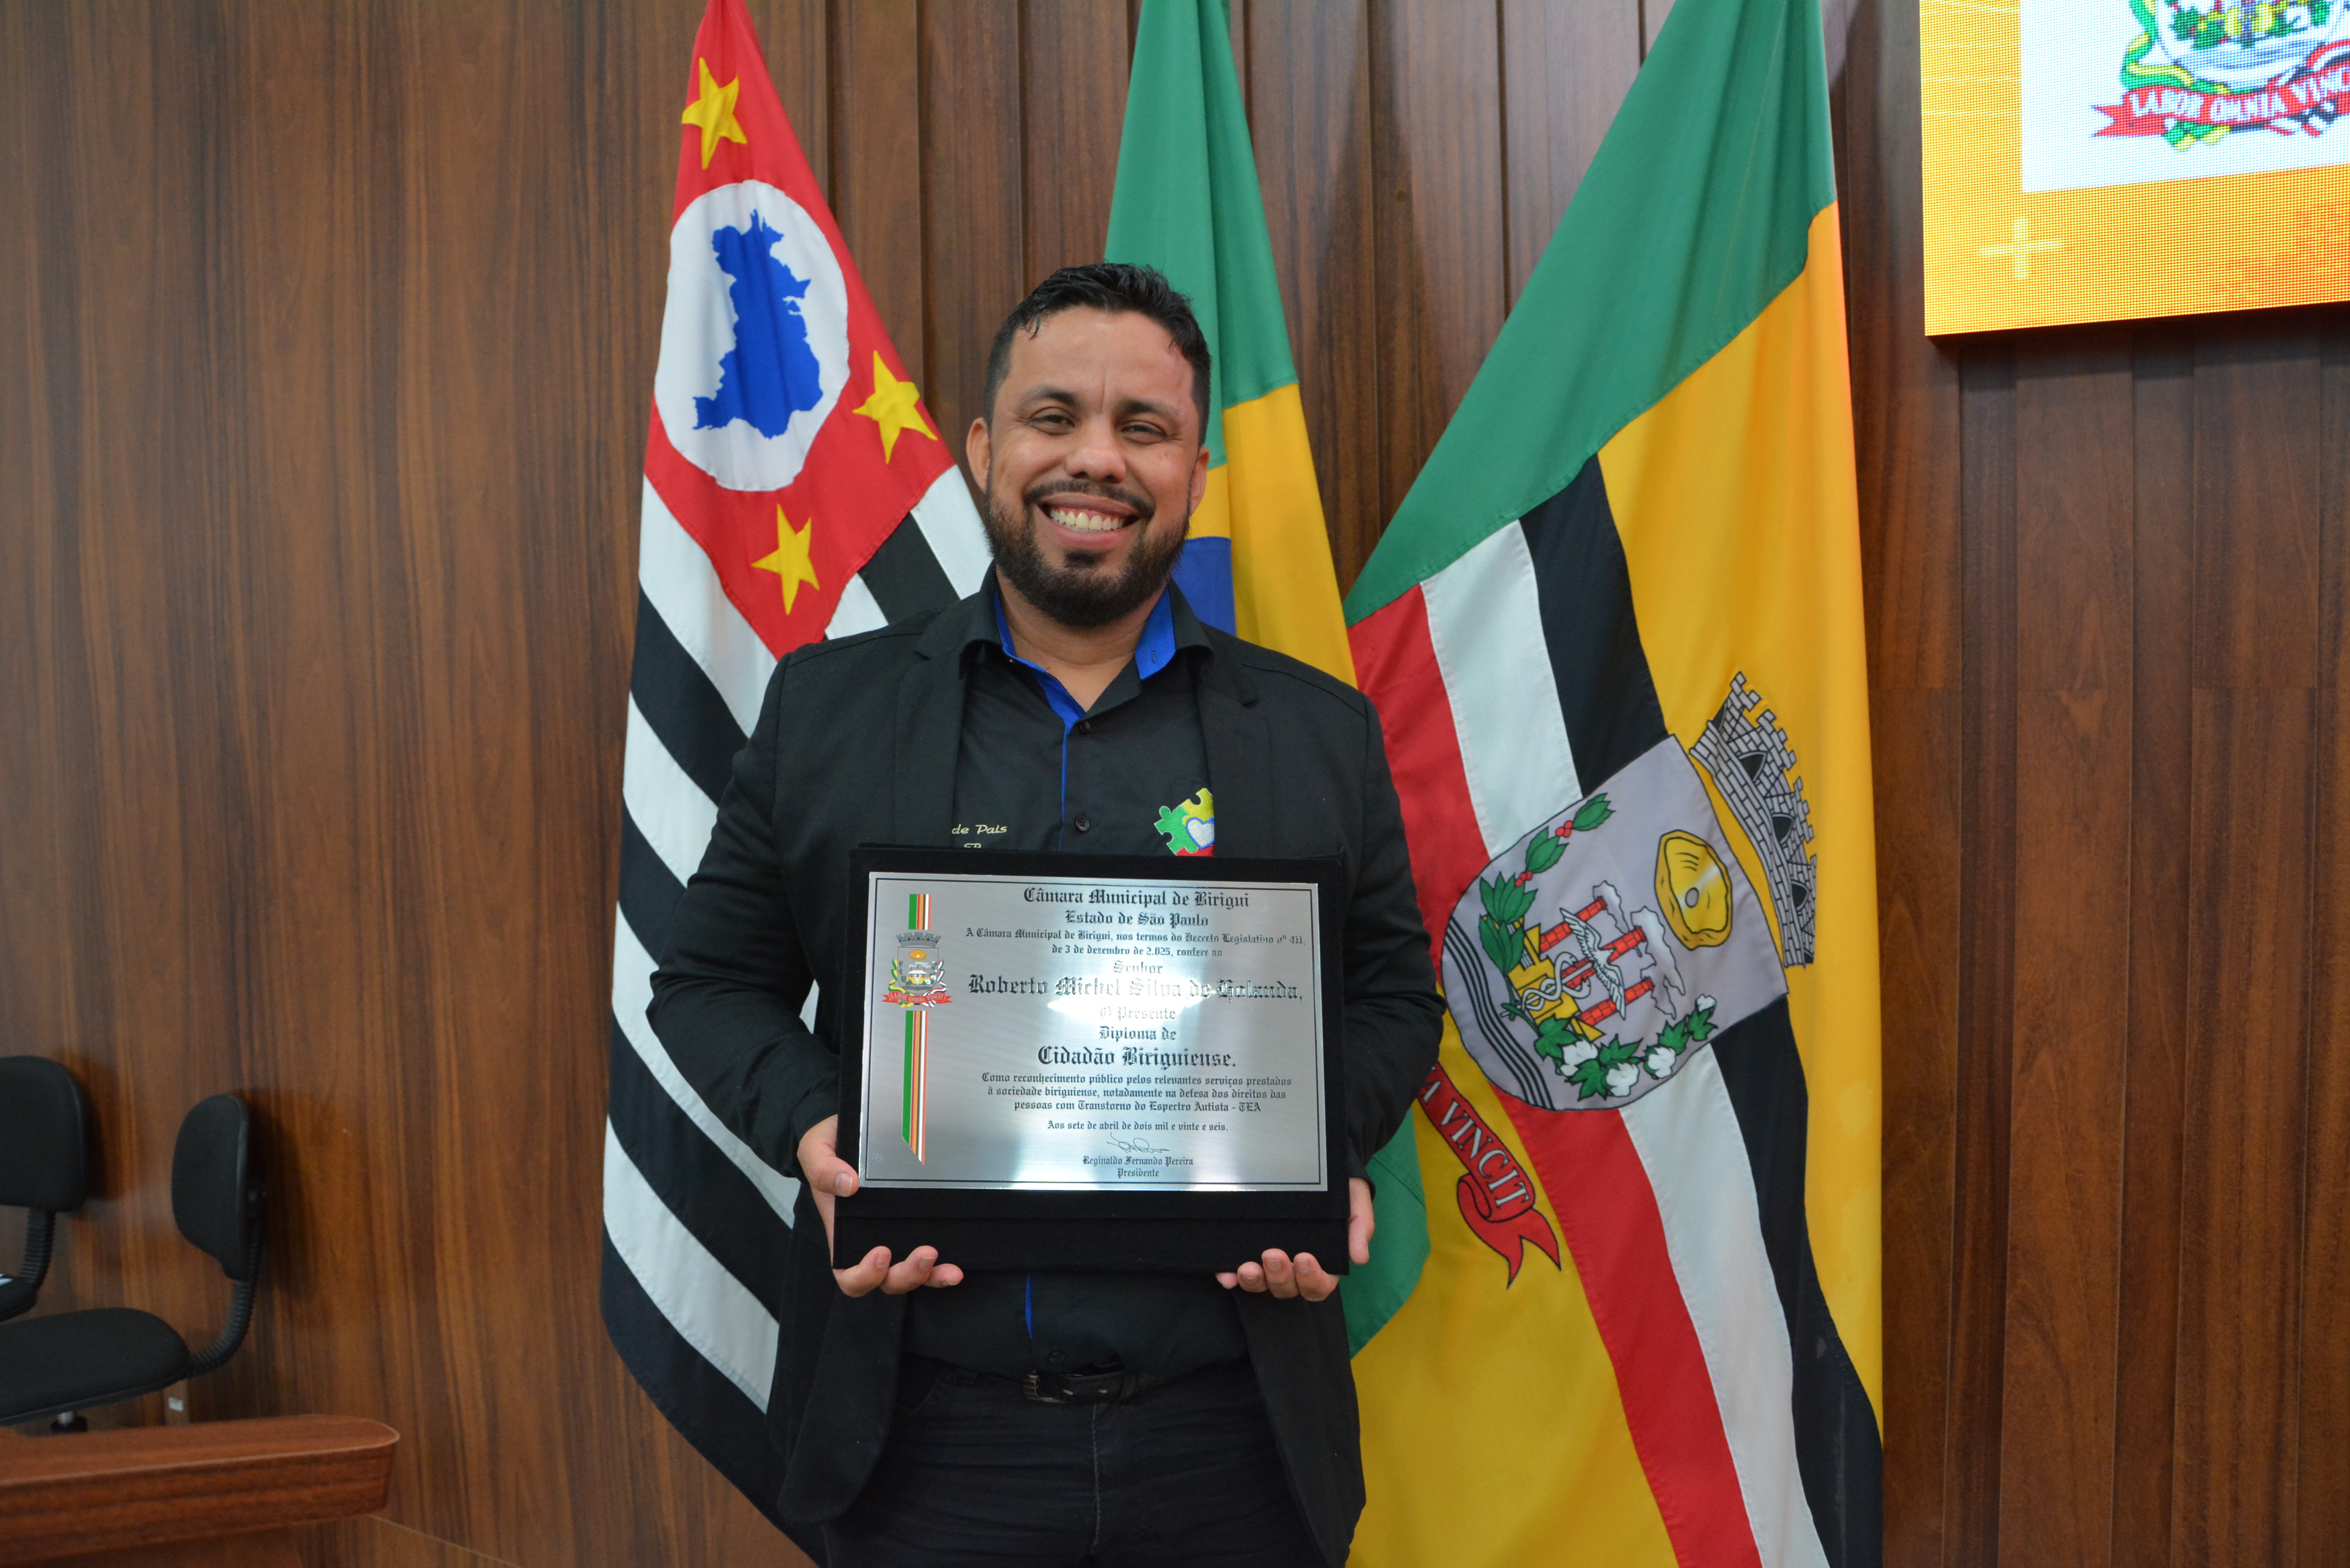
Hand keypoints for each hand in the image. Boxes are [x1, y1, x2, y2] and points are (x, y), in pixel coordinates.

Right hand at [797, 1115, 964, 1297]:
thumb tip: (847, 1185)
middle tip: (926, 1253)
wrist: (854, 1127)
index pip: (849, 1275)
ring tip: (950, 1269)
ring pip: (912, 1275)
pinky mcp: (917, 1224)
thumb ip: (822, 1168)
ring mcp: (897, 1235)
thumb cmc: (831, 1145)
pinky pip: (930, 1258)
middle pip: (887, 1280)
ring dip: (931, 1278)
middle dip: (907, 1275)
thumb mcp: (816, 1149)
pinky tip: (957, 1263)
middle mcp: (871, 1241)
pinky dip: (943, 1268)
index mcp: (843, 1233)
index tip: (881, 1253)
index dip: (864, 1276)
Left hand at [1217, 1177, 1373, 1301]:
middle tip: (1273, 1254)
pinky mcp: (1251, 1252)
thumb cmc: (1341, 1190)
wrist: (1317, 1163)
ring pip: (1263, 1285)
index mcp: (1323, 1264)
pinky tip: (1224, 1273)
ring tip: (1247, 1267)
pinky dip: (1231, 1277)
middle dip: (1279, 1277)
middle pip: (1288, 1288)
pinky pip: (1239, 1273)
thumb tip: (1359, 1257)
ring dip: (1254, 1281)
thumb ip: (1360, 1228)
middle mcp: (1295, 1269)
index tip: (1303, 1258)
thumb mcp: (1355, 1203)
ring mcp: (1272, 1263)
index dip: (1311, 1279)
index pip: (1318, 1285)